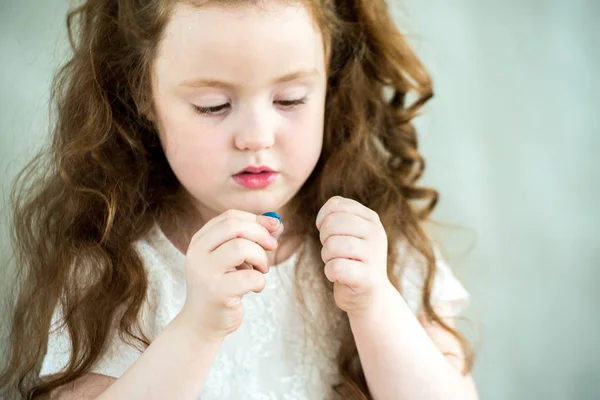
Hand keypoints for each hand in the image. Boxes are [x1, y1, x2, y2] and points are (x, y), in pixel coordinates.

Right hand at [178, 210, 283, 342]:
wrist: (202, 323)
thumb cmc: (222, 287)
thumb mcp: (232, 260)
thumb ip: (251, 239)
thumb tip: (276, 223)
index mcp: (200, 241)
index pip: (229, 217)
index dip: (256, 220)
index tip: (272, 229)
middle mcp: (198, 253)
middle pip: (234, 226)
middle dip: (261, 234)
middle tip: (272, 246)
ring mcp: (205, 273)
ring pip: (242, 248)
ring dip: (261, 257)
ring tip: (261, 270)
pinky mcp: (217, 293)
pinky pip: (250, 277)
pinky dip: (260, 282)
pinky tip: (255, 288)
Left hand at [316, 196, 394, 317]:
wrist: (370, 297)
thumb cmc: (353, 261)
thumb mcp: (349, 234)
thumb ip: (338, 218)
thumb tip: (323, 219)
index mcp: (371, 219)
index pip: (336, 204)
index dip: (322, 218)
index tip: (327, 233)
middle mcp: (376, 234)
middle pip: (332, 223)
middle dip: (324, 239)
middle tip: (332, 251)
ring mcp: (374, 256)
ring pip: (332, 245)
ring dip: (326, 257)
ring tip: (337, 263)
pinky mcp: (368, 278)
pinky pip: (335, 267)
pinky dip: (330, 272)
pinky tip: (338, 276)